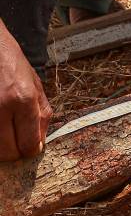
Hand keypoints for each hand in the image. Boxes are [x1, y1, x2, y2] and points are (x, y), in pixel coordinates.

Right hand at [0, 24, 51, 160]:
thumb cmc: (12, 63)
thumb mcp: (35, 84)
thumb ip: (41, 114)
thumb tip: (40, 143)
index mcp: (24, 100)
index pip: (29, 144)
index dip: (31, 150)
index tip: (30, 146)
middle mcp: (2, 107)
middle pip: (8, 153)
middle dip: (14, 152)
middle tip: (16, 140)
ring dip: (0, 146)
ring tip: (5, 129)